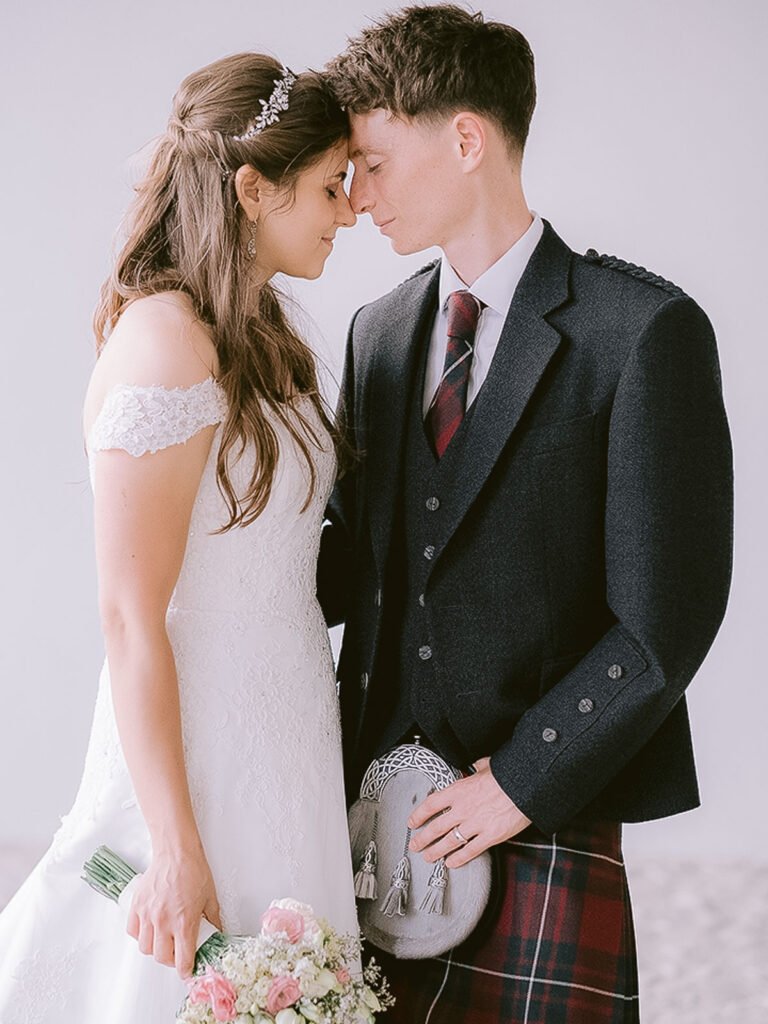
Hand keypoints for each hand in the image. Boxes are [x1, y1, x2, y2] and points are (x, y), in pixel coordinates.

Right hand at [126, 845, 221, 978]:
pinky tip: (150, 928)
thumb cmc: (194, 871)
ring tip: (164, 940)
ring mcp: (148, 915)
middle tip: (177, 953)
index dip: (186, 970)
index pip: (182, 960)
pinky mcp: (137, 906)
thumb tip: (216, 933)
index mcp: (184, 923)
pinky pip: (133, 932)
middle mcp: (164, 922)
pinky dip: (140, 935)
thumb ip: (213, 920)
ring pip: (145, 948)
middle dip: (172, 960)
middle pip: (162, 958)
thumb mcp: (211, 898)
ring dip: (155, 949)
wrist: (176, 852)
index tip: (187, 970)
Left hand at [408, 756, 531, 867]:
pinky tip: (451, 863)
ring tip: (428, 857)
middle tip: (415, 845)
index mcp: (459, 789)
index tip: (412, 822)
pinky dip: (458, 859)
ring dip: (436, 851)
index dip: (418, 815)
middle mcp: (463, 808)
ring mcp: (475, 824)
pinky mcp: (489, 837)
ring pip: (448, 842)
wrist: (527, 786)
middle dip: (422, 838)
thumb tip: (476, 765)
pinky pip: (469, 851)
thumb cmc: (508, 775)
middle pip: (435, 827)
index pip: (431, 804)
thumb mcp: (487, 765)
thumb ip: (477, 767)